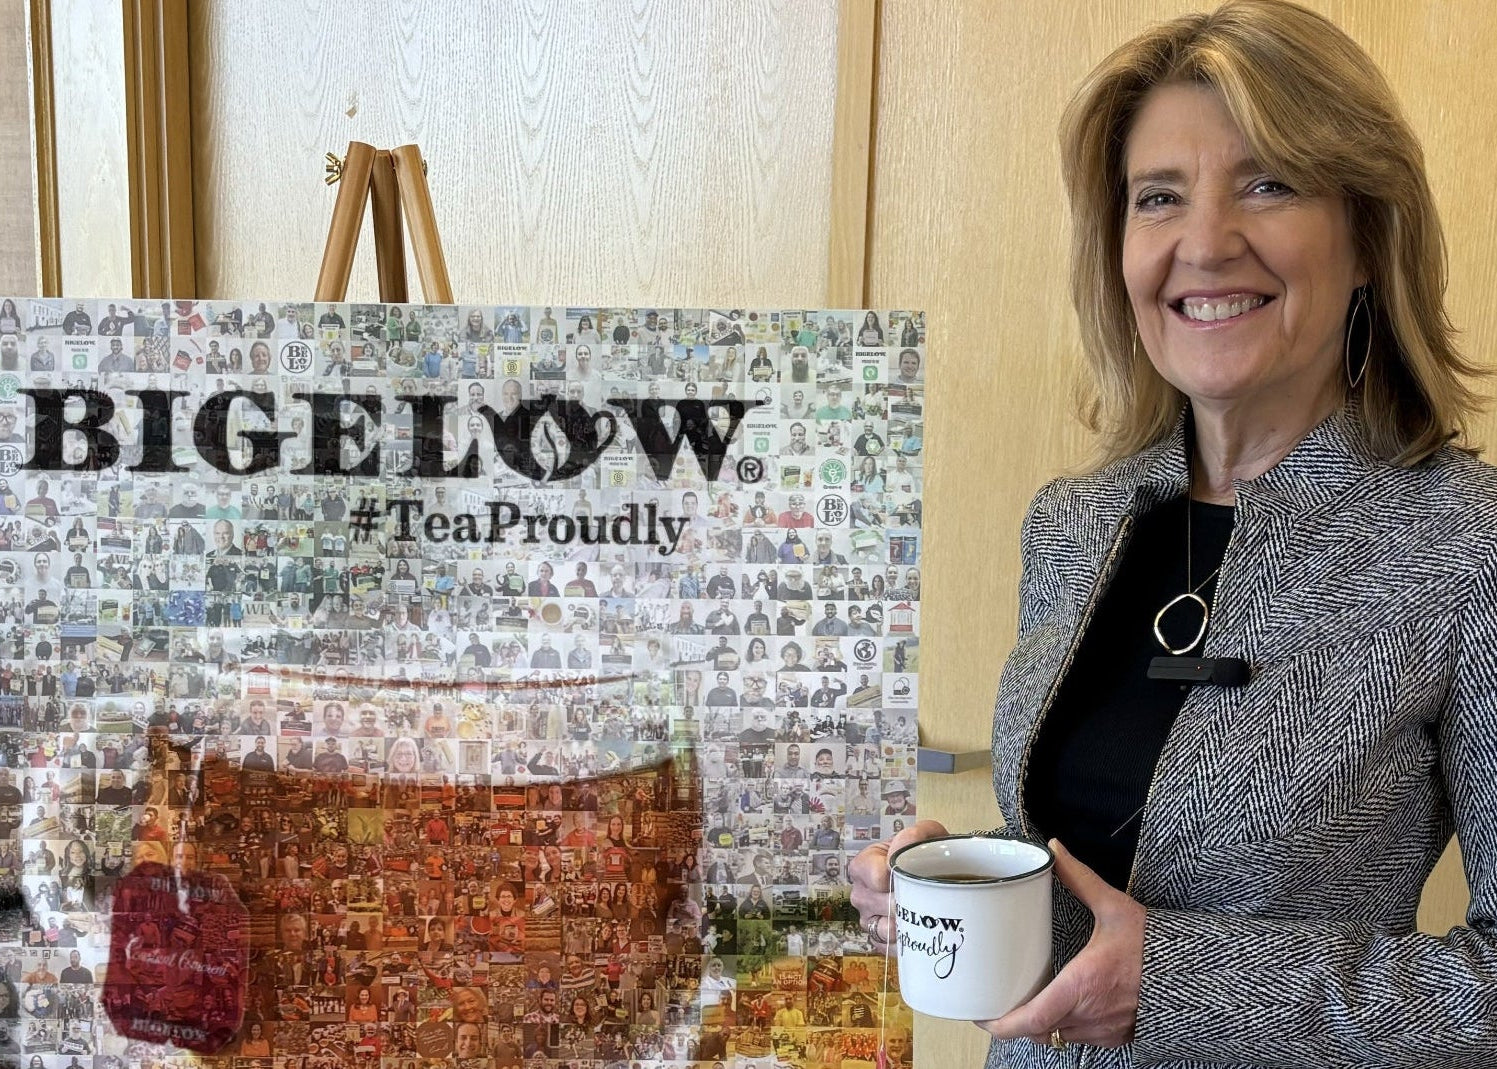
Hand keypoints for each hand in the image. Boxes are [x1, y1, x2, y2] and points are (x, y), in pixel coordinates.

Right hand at [847, 819, 948, 944]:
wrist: (933, 876)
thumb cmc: (923, 855)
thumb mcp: (923, 836)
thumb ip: (916, 834)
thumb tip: (907, 843)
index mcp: (863, 866)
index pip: (876, 877)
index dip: (898, 878)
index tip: (916, 874)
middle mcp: (860, 894)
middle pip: (883, 904)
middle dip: (908, 901)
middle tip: (928, 894)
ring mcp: (867, 920)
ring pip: (886, 929)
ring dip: (908, 923)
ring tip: (925, 913)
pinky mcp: (878, 941)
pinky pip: (890, 948)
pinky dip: (906, 943)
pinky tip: (919, 931)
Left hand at [979, 839, 1144, 1048]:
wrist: (1198, 975)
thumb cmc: (1156, 946)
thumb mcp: (1115, 908)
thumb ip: (1080, 879)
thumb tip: (1055, 851)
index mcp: (1082, 985)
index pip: (1031, 1019)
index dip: (1001, 1025)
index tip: (982, 1016)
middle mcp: (1090, 1015)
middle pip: (1040, 1031)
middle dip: (1018, 1020)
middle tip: (1000, 1001)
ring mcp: (1105, 1030)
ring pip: (1060, 1035)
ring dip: (1044, 1023)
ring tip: (1031, 999)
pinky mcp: (1119, 1037)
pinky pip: (1082, 1037)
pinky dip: (1068, 1025)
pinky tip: (1066, 1004)